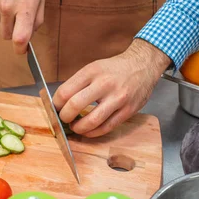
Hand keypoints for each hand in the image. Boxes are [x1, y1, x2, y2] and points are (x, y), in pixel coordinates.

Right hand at [0, 0, 44, 53]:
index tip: (22, 50)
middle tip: (17, 15)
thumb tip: (29, 38)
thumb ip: (37, 20)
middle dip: (13, 30)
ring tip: (8, 0)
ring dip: (3, 18)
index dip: (21, 49)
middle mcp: (6, 6)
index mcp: (24, 6)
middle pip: (7, 36)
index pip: (20, 37)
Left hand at [53, 39, 171, 137]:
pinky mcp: (128, 110)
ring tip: (75, 127)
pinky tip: (88, 131)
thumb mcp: (94, 67)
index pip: (65, 91)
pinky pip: (106, 128)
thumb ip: (78, 84)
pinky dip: (93, 133)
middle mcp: (105, 84)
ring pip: (92, 121)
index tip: (56, 108)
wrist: (143, 65)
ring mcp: (118, 98)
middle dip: (64, 117)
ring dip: (79, 128)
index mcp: (92, 71)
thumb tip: (60, 103)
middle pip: (75, 106)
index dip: (56, 104)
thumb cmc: (115, 69)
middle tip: (64, 119)